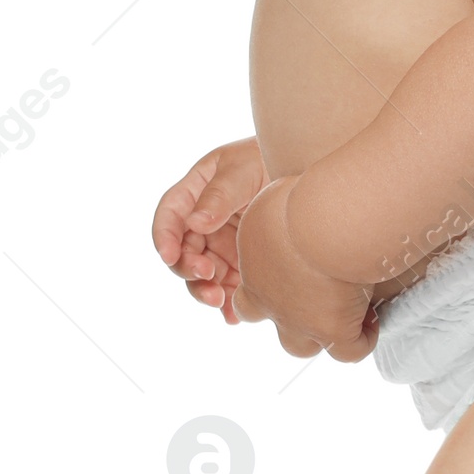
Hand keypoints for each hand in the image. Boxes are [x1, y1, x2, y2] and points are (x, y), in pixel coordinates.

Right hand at [152, 136, 267, 319]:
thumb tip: (195, 223)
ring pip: (203, 276)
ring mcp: (222, 244)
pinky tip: (234, 316)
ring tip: (220, 301)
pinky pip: (228, 287)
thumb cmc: (272, 157)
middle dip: (189, 269)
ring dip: (205, 291)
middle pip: (183, 252)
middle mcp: (204, 222)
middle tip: (208, 276)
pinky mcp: (243, 262)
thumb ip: (219, 195)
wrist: (311, 169)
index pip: (169, 217)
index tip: (169, 256)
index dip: (163, 237)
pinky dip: (228, 303)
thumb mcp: (243, 168)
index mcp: (195, 193)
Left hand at [233, 174, 380, 363]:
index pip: (248, 298)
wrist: (324, 220)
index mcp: (254, 269)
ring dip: (323, 335)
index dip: (269, 294)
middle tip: (321, 300)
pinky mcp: (333, 331)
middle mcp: (270, 301)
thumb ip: (278, 215)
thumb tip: (290, 208)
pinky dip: (361, 342)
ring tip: (349, 314)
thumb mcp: (276, 198)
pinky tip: (372, 322)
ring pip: (302, 347)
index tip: (297, 278)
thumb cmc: (300, 198)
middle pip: (274, 326)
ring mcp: (299, 321)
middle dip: (294, 320)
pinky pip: (349, 351)